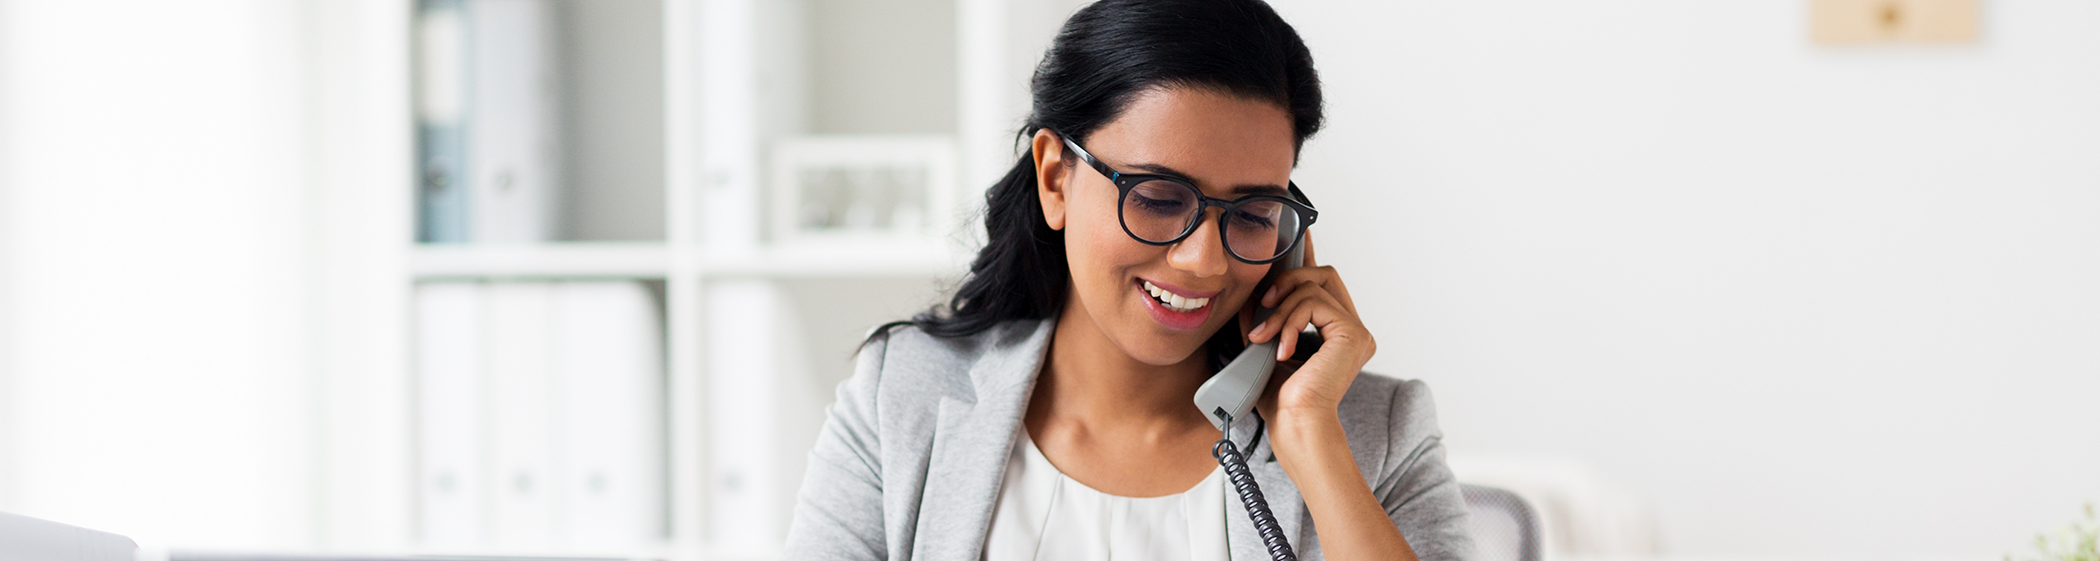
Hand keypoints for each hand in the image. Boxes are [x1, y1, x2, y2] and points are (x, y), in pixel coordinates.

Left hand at [1240, 230, 1376, 422]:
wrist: (1293, 427)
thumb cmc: (1279, 400)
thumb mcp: (1264, 346)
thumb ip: (1265, 317)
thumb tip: (1254, 291)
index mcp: (1335, 333)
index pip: (1323, 283)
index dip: (1308, 255)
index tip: (1297, 233)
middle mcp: (1352, 330)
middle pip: (1323, 274)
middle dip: (1287, 281)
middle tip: (1264, 303)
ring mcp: (1356, 332)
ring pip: (1314, 286)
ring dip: (1280, 308)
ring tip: (1264, 337)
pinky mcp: (1354, 334)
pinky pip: (1315, 303)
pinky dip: (1290, 321)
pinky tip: (1281, 349)